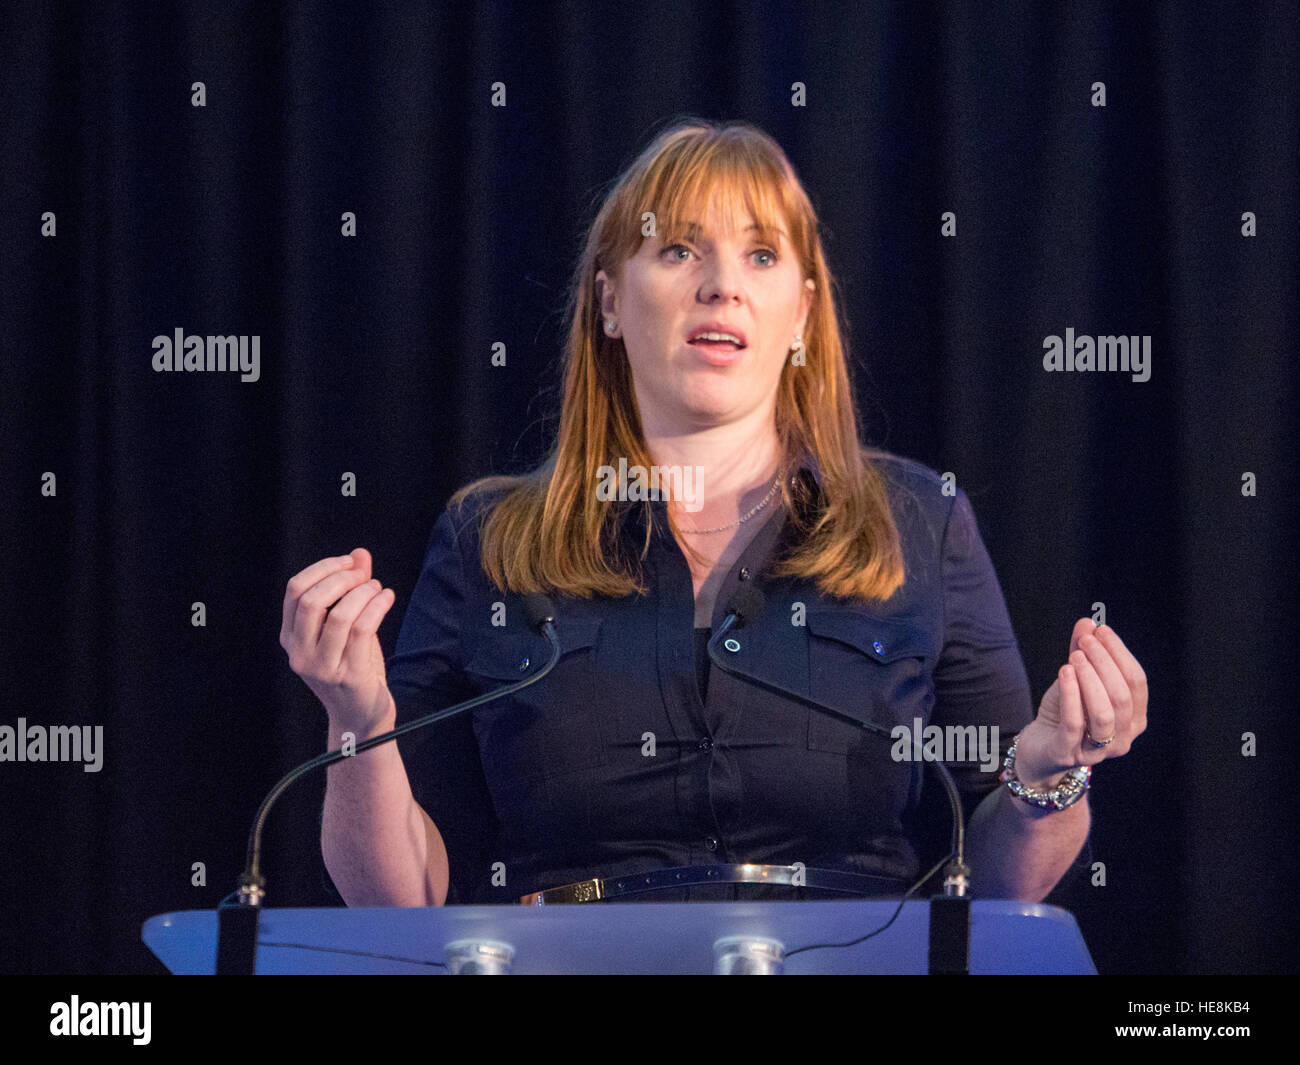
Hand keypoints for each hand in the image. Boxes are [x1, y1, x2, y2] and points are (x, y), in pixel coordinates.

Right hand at [280, 548, 398, 734]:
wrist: (360, 717)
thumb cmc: (352, 666)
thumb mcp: (347, 626)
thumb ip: (351, 590)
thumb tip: (360, 554)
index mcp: (290, 637)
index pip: (295, 590)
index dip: (323, 568)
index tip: (349, 563)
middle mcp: (299, 653)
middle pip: (311, 600)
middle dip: (342, 579)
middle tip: (364, 576)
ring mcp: (322, 667)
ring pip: (340, 615)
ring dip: (364, 593)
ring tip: (378, 589)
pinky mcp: (349, 676)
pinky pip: (363, 630)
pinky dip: (378, 606)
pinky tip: (387, 598)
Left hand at [1013, 618, 1148, 788]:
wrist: (1038, 749)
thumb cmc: (1064, 713)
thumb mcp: (1075, 680)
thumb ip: (1083, 653)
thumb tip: (1087, 621)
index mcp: (1133, 719)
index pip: (1136, 682)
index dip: (1120, 654)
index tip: (1101, 630)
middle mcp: (1123, 738)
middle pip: (1122, 696)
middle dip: (1104, 662)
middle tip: (1085, 641)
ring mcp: (1098, 751)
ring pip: (1104, 713)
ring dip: (1091, 679)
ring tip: (1075, 656)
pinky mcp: (1068, 754)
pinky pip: (1075, 723)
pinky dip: (1072, 694)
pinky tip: (1064, 671)